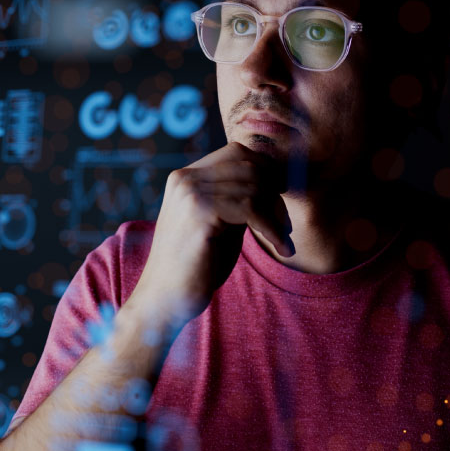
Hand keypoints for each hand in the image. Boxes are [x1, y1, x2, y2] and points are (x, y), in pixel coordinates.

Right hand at [124, 142, 291, 335]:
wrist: (165, 298)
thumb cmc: (196, 265)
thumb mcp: (219, 222)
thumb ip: (237, 199)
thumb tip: (275, 181)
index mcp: (184, 177)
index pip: (236, 153)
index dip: (265, 171)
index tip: (280, 198)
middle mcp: (184, 179)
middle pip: (249, 166)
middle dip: (274, 195)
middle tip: (284, 225)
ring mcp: (190, 194)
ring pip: (254, 187)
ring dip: (276, 216)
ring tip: (282, 240)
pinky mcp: (200, 214)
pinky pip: (252, 209)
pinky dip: (273, 229)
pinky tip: (281, 248)